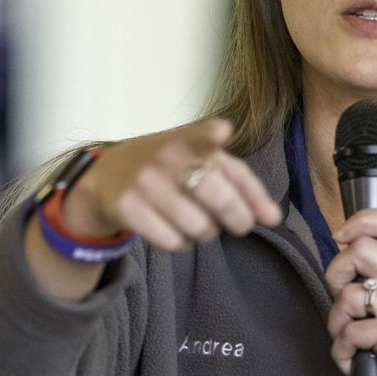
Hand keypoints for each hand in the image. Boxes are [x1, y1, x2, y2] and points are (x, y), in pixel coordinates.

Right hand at [66, 118, 283, 250]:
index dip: (211, 135)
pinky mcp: (127, 209)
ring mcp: (143, 183)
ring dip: (207, 233)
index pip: (200, 135)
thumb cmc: (165, 168)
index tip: (223, 131)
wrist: (103, 178)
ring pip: (198, 226)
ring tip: (199, 224)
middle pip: (216, 195)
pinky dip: (182, 244)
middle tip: (240, 225)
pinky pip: (173, 241)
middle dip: (238, 218)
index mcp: (186, 139)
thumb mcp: (196, 160)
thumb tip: (273, 217)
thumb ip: (239, 183)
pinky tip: (175, 232)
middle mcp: (163, 157)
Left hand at [323, 208, 376, 375]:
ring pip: (348, 294)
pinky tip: (356, 361)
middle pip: (362, 249)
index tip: (343, 234)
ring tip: (351, 340)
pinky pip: (348, 332)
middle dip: (336, 273)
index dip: (364, 220)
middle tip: (342, 301)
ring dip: (336, 323)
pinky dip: (342, 351)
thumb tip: (349, 259)